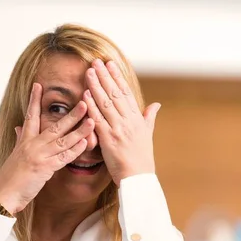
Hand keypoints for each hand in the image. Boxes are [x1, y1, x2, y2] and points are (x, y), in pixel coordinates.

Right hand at [0, 82, 94, 213]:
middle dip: (71, 114)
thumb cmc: (9, 177)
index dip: (34, 100)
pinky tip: (85, 143)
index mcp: (24, 141)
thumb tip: (18, 127)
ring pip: (63, 140)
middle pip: (54, 126)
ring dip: (79, 130)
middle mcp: (32, 145)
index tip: (38, 85)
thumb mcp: (14, 155)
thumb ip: (19, 139)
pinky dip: (75, 150)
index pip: (30, 116)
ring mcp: (39, 156)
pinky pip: (63, 158)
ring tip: (91, 119)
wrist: (2, 194)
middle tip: (84, 100)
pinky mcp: (45, 169)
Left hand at [83, 59, 160, 185]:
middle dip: (105, 76)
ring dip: (96, 86)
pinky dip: (92, 107)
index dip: (117, 77)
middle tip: (95, 62)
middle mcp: (128, 121)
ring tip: (88, 72)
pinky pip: (98, 120)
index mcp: (137, 118)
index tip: (110, 64)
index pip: (126, 92)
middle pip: (115, 94)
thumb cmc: (141, 158)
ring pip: (106, 103)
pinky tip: (85, 96)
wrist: (138, 177)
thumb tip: (156, 104)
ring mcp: (118, 129)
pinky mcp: (109, 139)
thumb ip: (149, 117)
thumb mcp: (147, 134)